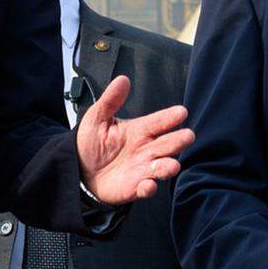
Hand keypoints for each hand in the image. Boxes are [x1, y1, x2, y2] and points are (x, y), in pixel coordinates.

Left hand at [76, 75, 193, 203]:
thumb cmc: (91, 143)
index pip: (159, 122)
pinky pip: (146, 188)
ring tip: (172, 165)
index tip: (181, 112)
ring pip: (162, 167)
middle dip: (179, 140)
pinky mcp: (135, 187)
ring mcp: (143, 169)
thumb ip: (110, 100)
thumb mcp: (96, 119)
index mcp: (140, 131)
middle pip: (168, 144)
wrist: (79, 171)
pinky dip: (149, 188)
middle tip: (188, 136)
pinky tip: (148, 185)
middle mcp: (146, 149)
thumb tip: (122, 80)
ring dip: (168, 167)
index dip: (170, 117)